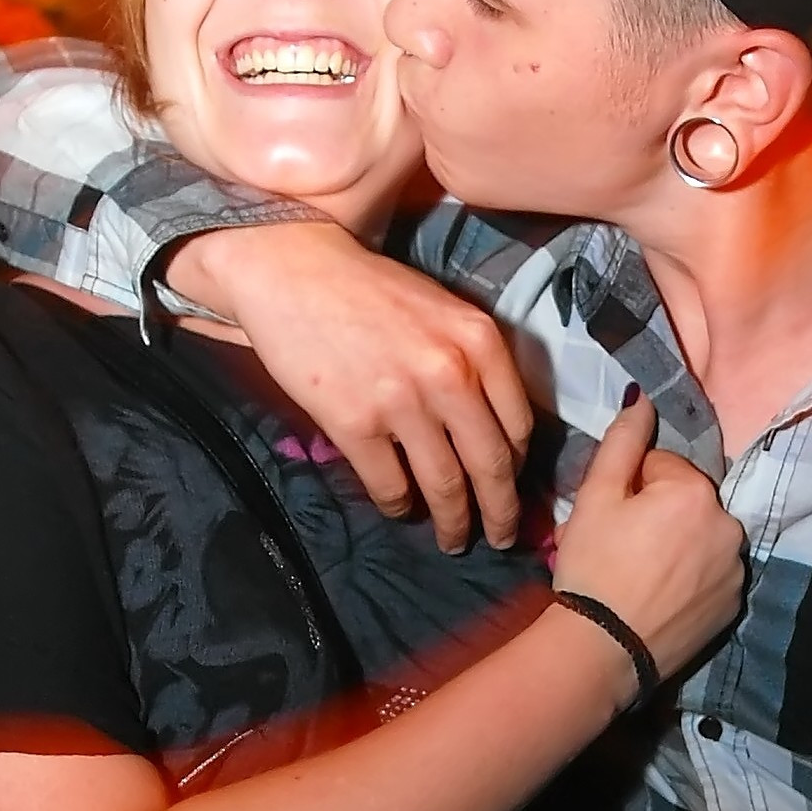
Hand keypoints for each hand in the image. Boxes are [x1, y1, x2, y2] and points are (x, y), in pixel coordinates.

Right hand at [173, 222, 533, 551]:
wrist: (293, 271)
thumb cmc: (368, 290)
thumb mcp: (443, 310)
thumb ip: (474, 362)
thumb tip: (493, 428)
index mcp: (479, 341)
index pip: (518, 426)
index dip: (518, 469)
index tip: (513, 488)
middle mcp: (450, 374)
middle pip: (490, 466)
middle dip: (500, 513)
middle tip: (501, 537)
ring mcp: (402, 401)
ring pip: (444, 486)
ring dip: (452, 523)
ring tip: (453, 539)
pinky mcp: (354, 423)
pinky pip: (390, 486)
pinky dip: (398, 507)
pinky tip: (399, 510)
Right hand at [553, 393, 745, 684]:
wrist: (604, 650)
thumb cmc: (593, 567)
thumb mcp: (595, 497)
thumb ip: (623, 442)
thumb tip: (645, 397)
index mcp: (696, 491)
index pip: (662, 467)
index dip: (630, 489)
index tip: (611, 519)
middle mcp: (729, 524)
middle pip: (688, 502)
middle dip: (660, 515)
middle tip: (623, 549)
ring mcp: (736, 568)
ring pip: (703, 538)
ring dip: (680, 546)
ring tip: (642, 576)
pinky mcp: (734, 605)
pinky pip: (712, 575)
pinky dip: (692, 580)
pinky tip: (662, 598)